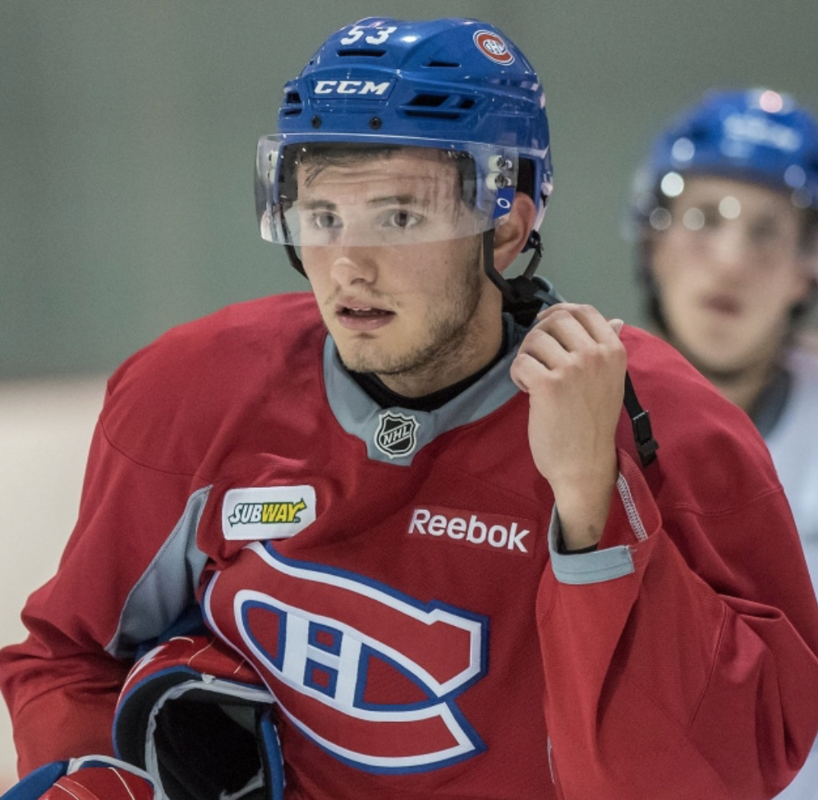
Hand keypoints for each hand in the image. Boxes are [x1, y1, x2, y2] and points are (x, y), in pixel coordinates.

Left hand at [510, 304, 625, 549]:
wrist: (584, 465)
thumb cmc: (593, 424)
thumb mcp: (610, 382)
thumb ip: (607, 349)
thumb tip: (616, 321)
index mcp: (613, 352)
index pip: (584, 311)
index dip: (560, 311)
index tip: (544, 323)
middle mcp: (595, 356)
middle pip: (556, 320)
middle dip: (538, 334)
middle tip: (535, 357)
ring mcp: (572, 369)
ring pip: (534, 339)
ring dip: (526, 356)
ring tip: (532, 378)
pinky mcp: (547, 385)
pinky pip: (520, 362)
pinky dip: (517, 375)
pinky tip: (526, 390)